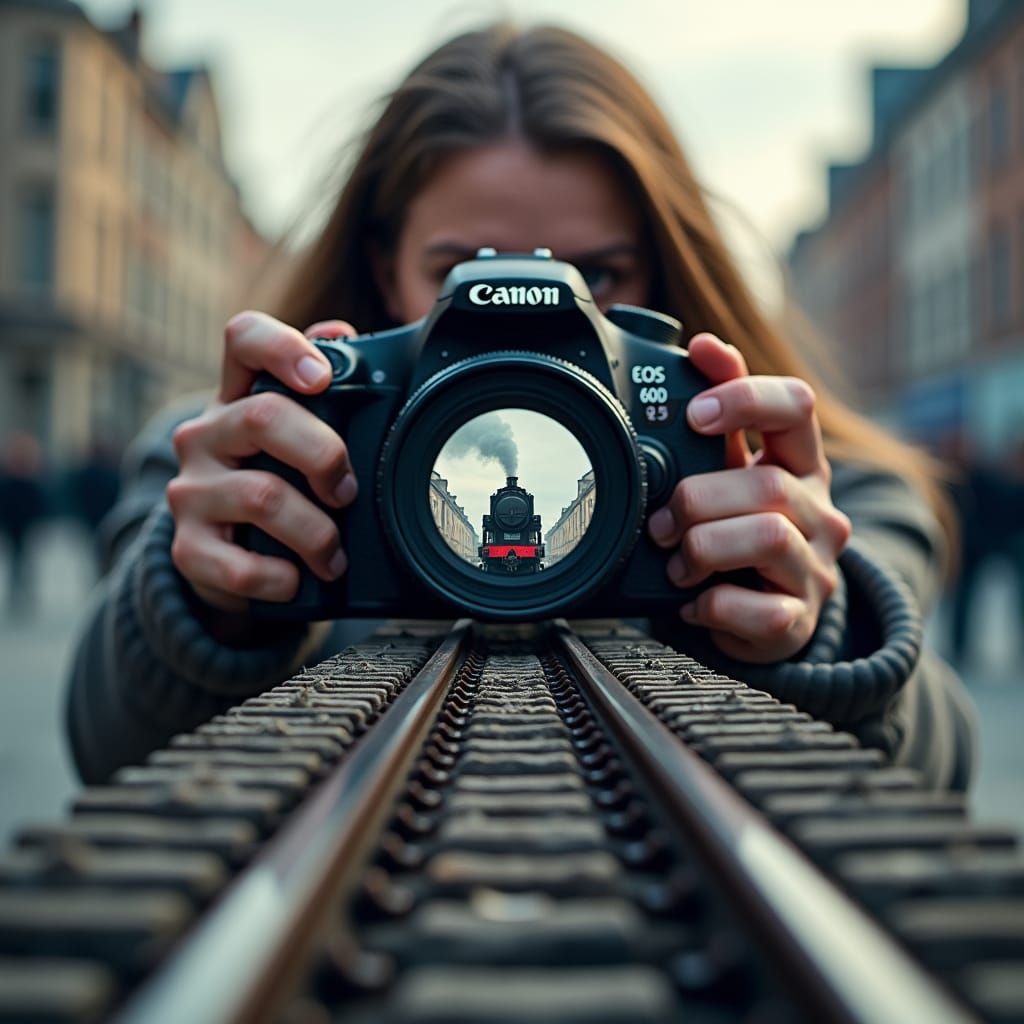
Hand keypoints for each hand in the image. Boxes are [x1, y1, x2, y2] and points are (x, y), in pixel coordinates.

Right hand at [166, 313, 358, 612]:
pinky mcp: (187, 549)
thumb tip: (340, 334)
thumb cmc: (276, 485)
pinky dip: (282, 578)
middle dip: (324, 456)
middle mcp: (205, 435)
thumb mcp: (295, 439)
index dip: (282, 347)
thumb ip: (323, 392)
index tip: (322, 376)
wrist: (225, 561)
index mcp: (238, 398)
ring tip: (334, 557)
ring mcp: (190, 492)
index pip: (243, 339)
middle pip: (264, 417)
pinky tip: (297, 580)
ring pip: (263, 496)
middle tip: (347, 491)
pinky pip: (241, 566)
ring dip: (317, 533)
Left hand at [646, 333, 850, 662]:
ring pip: (767, 537)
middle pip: (768, 484)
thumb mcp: (731, 470)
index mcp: (801, 462)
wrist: (762, 616)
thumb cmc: (740, 531)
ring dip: (704, 548)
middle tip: (663, 522)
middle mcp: (820, 511)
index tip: (693, 414)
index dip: (745, 400)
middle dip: (698, 499)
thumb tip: (705, 344)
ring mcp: (817, 568)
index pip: (797, 406)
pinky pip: (758, 608)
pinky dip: (713, 604)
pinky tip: (696, 601)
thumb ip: (721, 414)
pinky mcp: (798, 620)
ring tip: (679, 563)